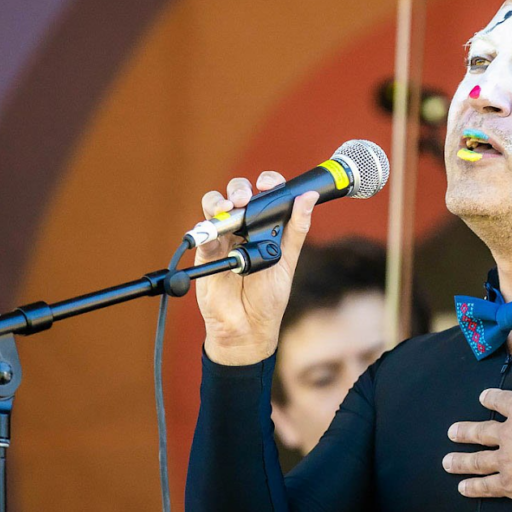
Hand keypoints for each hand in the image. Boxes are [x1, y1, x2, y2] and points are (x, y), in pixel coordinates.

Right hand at [194, 172, 319, 365]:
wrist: (248, 328)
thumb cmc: (269, 297)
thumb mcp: (288, 260)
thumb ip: (297, 228)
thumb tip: (309, 198)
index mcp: (265, 227)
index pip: (265, 195)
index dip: (266, 183)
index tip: (267, 184)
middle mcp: (243, 229)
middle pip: (237, 194)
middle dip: (239, 189)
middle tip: (244, 199)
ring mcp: (223, 239)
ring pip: (214, 206)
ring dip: (218, 201)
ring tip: (227, 208)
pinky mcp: (207, 253)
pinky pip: (202, 233)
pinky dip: (206, 228)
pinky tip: (214, 232)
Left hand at [443, 346, 511, 509]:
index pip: (502, 401)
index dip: (491, 398)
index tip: (482, 398)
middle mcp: (509, 435)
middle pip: (481, 432)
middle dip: (465, 431)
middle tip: (451, 432)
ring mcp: (506, 461)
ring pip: (478, 460)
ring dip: (461, 461)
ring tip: (447, 462)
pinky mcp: (510, 484)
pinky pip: (487, 486)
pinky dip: (474, 487)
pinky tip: (463, 488)